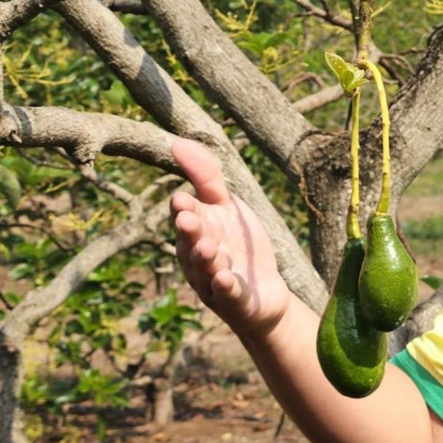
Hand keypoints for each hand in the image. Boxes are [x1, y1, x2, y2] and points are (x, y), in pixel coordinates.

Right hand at [170, 139, 289, 340]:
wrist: (264, 291)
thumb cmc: (238, 244)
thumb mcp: (226, 206)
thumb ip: (205, 177)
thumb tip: (177, 142)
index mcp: (196, 229)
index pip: (186, 215)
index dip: (185, 208)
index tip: (182, 199)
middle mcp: (197, 255)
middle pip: (191, 242)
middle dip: (190, 231)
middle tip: (189, 219)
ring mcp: (212, 280)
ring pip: (205, 268)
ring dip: (206, 258)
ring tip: (210, 247)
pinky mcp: (232, 301)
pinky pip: (226, 294)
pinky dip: (225, 286)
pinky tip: (225, 278)